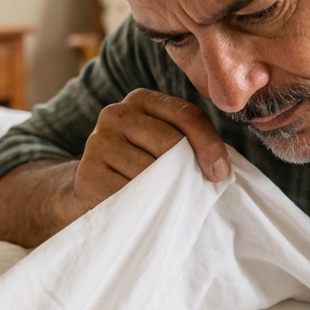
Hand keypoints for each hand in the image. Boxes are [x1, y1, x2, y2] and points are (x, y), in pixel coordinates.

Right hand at [65, 88, 229, 220]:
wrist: (94, 191)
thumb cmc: (143, 168)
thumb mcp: (166, 147)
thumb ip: (190, 143)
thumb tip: (220, 170)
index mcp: (142, 100)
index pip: (187, 115)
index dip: (210, 145)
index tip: (221, 173)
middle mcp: (116, 114)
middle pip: (170, 141)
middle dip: (190, 169)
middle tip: (197, 191)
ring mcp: (98, 142)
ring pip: (151, 170)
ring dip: (167, 191)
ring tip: (167, 200)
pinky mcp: (88, 174)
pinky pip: (131, 193)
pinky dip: (146, 205)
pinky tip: (147, 209)